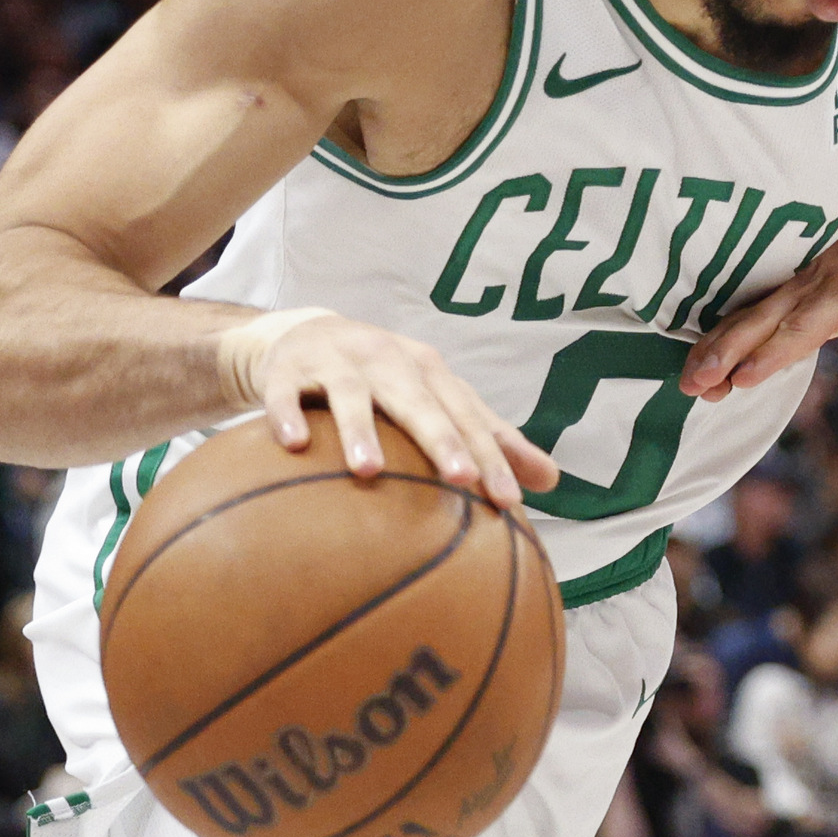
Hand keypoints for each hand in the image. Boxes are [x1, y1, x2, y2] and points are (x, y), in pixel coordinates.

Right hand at [243, 311, 555, 506]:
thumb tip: (552, 481)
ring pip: (351, 395)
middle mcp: (387, 359)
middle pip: (419, 401)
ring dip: (360, 430)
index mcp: (429, 370)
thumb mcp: (438, 399)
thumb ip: (490, 438)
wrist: (305, 335)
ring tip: (368, 471)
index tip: (510, 502)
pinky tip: (295, 445)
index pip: (467, 416)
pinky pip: (285, 394)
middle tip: (462, 479)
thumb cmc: (387, 379)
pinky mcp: (287, 370)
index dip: (491, 456)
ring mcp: (336, 361)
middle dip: (441, 438)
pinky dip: (287, 416)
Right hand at [683, 220, 837, 404]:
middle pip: (758, 322)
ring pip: (739, 320)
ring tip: (690, 384)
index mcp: (836, 295)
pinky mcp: (765, 295)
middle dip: (725, 353)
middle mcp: (801, 290)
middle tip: (699, 383)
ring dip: (711, 351)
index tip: (743, 379)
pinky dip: (711, 342)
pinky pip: (735, 318)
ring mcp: (778, 290)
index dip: (771, 352)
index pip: (800, 327)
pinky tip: (694, 368)